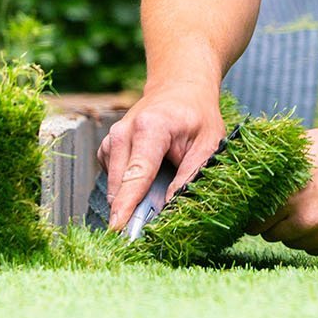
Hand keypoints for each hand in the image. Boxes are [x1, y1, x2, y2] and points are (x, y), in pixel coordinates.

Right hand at [100, 84, 225, 231]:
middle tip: (147, 228)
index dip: (127, 205)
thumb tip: (170, 207)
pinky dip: (127, 186)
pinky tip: (148, 177)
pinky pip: (112, 177)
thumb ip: (190, 175)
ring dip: (129, 198)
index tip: (117, 230)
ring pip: (113, 183)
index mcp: (151, 128)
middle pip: (119, 183)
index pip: (136, 174)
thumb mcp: (209, 143)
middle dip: (129, 210)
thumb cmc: (198, 115)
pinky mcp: (108, 146)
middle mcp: (124, 132)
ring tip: (157, 192)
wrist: (180, 87)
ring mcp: (112, 138)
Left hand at [253, 124, 317, 254]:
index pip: (255, 224)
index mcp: (291, 199)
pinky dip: (316, 236)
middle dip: (274, 222)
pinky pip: (315, 249)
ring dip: (295, 230)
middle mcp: (308, 222)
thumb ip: (265, 173)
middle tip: (287, 204)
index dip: (255, 215)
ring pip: (293, 243)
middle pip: (271, 236)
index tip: (259, 208)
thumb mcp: (292, 153)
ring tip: (309, 205)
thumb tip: (231, 177)